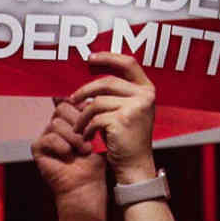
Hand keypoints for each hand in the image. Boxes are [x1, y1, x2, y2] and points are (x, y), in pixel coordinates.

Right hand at [32, 99, 105, 205]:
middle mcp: (56, 126)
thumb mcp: (98, 134)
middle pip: (62, 108)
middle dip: (79, 122)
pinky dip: (62, 146)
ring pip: (56, 123)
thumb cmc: (95, 160)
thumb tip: (94, 97)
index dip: (84, 110)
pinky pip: (48, 138)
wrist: (86, 183)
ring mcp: (45, 136)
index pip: (72, 102)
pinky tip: (70, 155)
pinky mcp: (37, 148)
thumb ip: (94, 117)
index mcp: (70, 120)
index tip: (95, 121)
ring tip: (84, 150)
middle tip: (90, 137)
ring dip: (73, 137)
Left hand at [71, 54, 157, 185]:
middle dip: (85, 91)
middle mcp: (145, 95)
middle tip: (72, 100)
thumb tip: (88, 78)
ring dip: (83, 115)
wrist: (134, 162)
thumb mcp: (127, 110)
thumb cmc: (126, 136)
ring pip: (97, 101)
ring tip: (80, 127)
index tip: (90, 58)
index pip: (128, 63)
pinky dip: (87, 127)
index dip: (109, 57)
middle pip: (107, 82)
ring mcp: (135, 106)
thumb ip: (116, 94)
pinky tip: (88, 136)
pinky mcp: (122, 119)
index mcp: (147, 89)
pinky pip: (95, 117)